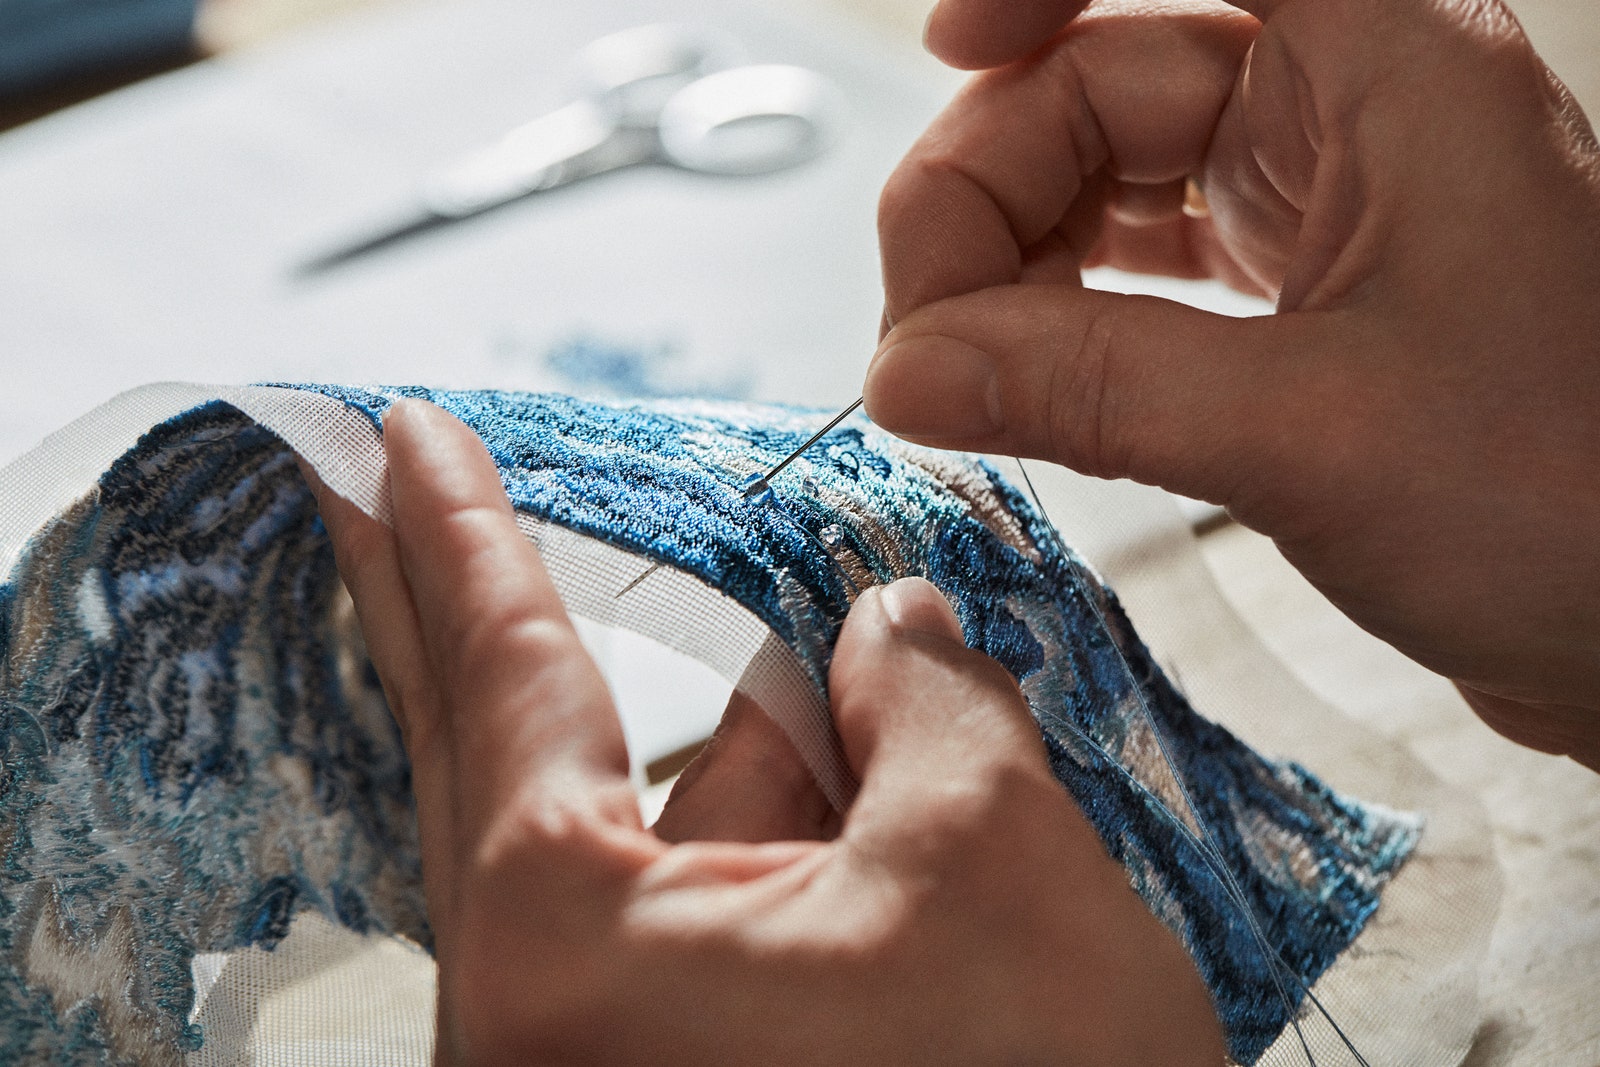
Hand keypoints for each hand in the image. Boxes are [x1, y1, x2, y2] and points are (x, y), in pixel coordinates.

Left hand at [306, 399, 1222, 1064]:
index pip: (503, 675)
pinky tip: (871, 782)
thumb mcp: (997, 860)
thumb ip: (927, 701)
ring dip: (757, 742)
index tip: (393, 438)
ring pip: (658, 835)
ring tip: (874, 681)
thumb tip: (889, 630)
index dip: (459, 530)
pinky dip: (777, 828)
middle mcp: (547, 1020)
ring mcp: (607, 1060)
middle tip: (406, 477)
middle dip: (480, 598)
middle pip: (518, 745)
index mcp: (570, 953)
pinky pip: (703, 914)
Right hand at [866, 0, 1599, 768]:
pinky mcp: (1305, 300)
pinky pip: (1143, 265)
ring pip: (1112, 175)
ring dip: (1015, 260)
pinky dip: (1067, 314)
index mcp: (1393, 66)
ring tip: (965, 368)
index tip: (947, 52)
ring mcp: (1327, 205)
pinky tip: (1025, 374)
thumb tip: (913, 371)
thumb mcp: (1313, 435)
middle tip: (926, 329)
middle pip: (1108, 76)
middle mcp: (1356, 113)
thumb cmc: (1589, 508)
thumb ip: (1094, 389)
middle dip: (992, 190)